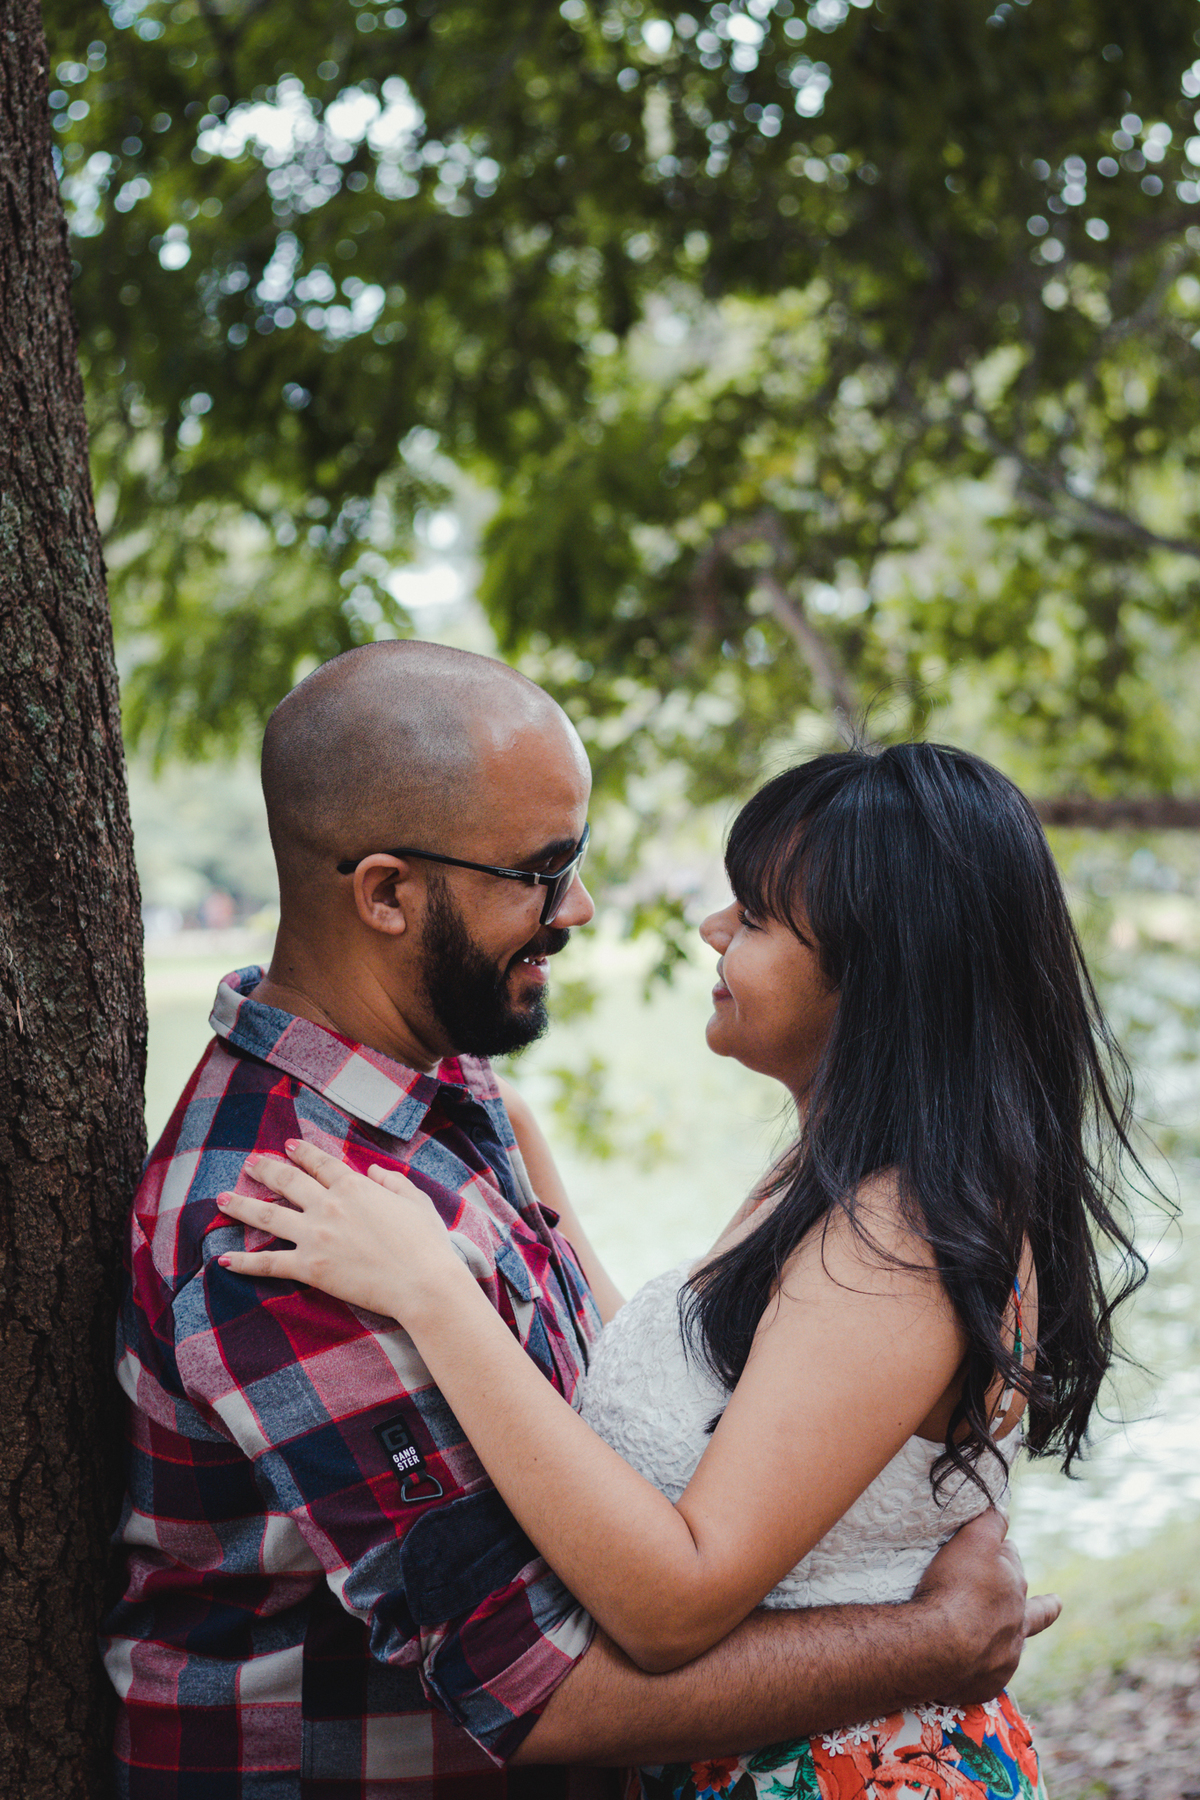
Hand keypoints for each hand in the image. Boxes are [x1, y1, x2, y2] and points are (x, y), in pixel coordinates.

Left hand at [215, 1139, 465, 1320]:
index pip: (321, 1163)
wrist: (422, 1282)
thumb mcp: (417, 1200)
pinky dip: (244, 1262)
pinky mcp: (309, 1267)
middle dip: (266, 1169)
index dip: (303, 1152)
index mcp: (354, 1186)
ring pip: (268, 1216)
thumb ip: (394, 1180)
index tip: (289, 1145)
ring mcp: (314, 1236)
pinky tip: (223, 1260)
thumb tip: (374, 1170)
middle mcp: (328, 1205)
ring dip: (242, 1205)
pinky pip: (268, 1263)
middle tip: (250, 1163)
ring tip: (222, 1199)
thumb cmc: (427, 1243)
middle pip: (287, 1182)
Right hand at [910, 1510, 1060, 1704]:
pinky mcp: (983, 1686)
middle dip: (1041, 1604)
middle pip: (1031, 1611)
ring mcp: (1002, 1661)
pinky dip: (980, 1668)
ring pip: (1011, 1647)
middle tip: (1053, 1603)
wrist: (936, 1646)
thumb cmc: (954, 1587)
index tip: (1010, 1549)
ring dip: (1007, 1640)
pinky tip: (970, 1667)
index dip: (1008, 1554)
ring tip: (1013, 1643)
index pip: (1015, 1566)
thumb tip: (1003, 1507)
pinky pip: (985, 1675)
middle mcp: (1016, 1629)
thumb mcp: (973, 1541)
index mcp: (1016, 1592)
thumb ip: (991, 1522)